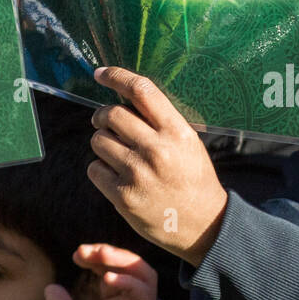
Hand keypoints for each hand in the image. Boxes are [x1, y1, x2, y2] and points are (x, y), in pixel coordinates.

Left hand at [45, 244, 158, 299]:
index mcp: (114, 299)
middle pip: (128, 264)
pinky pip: (146, 292)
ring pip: (142, 271)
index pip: (111, 267)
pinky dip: (129, 281)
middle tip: (84, 250)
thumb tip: (51, 288)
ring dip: (121, 259)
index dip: (96, 256)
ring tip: (100, 256)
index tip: (76, 255)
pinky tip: (108, 279)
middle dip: (107, 252)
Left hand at [86, 66, 228, 267]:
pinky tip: (116, 176)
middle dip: (102, 116)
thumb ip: (159, 120)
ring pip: (98, 141)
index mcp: (176, 131)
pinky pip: (94, 168)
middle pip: (111, 114)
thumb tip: (122, 96)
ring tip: (118, 154)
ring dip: (102, 144)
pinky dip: (100, 169)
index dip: (116, 76)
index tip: (100, 73)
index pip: (141, 91)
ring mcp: (138, 174)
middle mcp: (157, 149)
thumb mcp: (187, 141)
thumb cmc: (192, 177)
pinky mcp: (123, 196)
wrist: (204, 225)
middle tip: (104, 122)